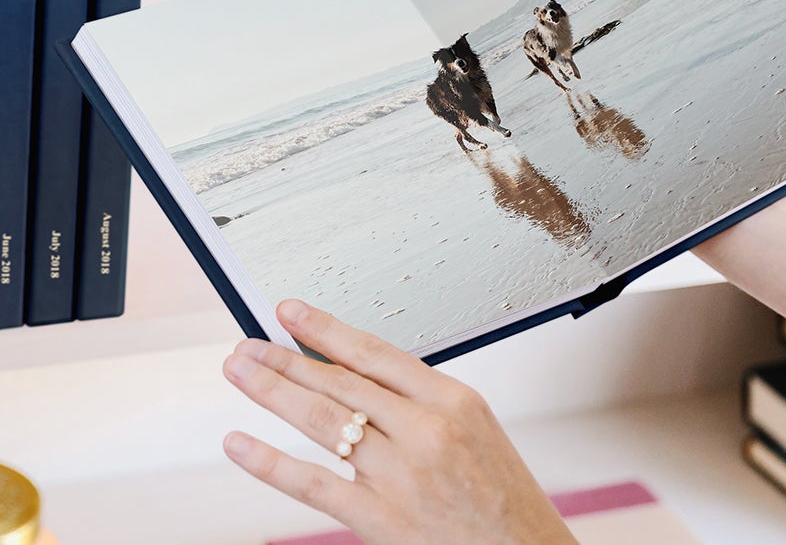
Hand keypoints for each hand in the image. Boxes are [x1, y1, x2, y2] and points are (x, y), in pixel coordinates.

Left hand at [221, 299, 576, 544]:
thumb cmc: (501, 496)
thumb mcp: (474, 428)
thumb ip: (422, 401)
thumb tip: (356, 377)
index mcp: (453, 399)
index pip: (374, 353)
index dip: (326, 330)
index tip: (291, 313)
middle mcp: (426, 430)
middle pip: (340, 383)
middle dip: (286, 358)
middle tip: (248, 343)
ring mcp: (400, 474)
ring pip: (321, 421)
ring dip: (272, 391)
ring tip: (239, 371)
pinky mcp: (381, 517)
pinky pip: (313, 483)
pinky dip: (269, 462)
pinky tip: (239, 443)